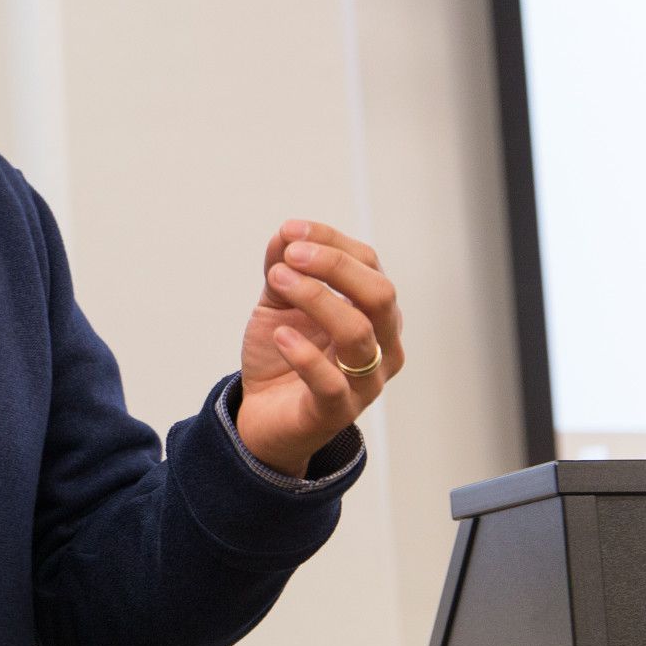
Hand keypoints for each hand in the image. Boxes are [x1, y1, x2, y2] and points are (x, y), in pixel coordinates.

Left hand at [236, 219, 405, 475]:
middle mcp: (382, 345)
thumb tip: (286, 233)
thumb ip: (283, 268)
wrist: (263, 415)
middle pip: (378, 294)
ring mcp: (365, 381)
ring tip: (278, 281)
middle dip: (334, 266)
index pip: (369, 264)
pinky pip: (332, 382)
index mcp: (374, 312)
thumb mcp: (278, 304)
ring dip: (316, 299)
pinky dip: (304, 354)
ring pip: (358, 333)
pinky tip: (280, 335)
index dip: (331, 242)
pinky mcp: (338, 412)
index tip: (291, 230)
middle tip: (290, 255)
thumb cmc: (281, 356)